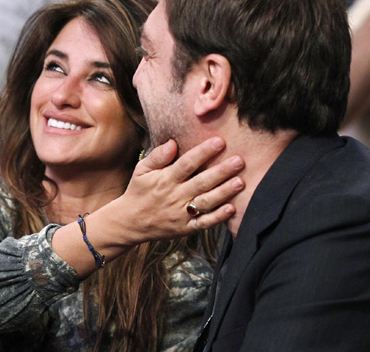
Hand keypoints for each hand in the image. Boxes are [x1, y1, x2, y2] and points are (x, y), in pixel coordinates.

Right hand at [117, 137, 244, 243]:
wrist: (129, 222)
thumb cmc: (139, 191)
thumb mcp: (141, 170)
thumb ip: (157, 156)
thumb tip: (173, 142)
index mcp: (165, 179)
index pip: (187, 163)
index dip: (203, 152)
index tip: (219, 141)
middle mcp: (175, 196)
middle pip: (202, 182)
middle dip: (221, 171)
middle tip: (240, 160)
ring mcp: (181, 213)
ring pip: (206, 202)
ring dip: (224, 192)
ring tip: (240, 181)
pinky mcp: (186, 228)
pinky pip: (204, 223)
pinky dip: (218, 217)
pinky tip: (232, 208)